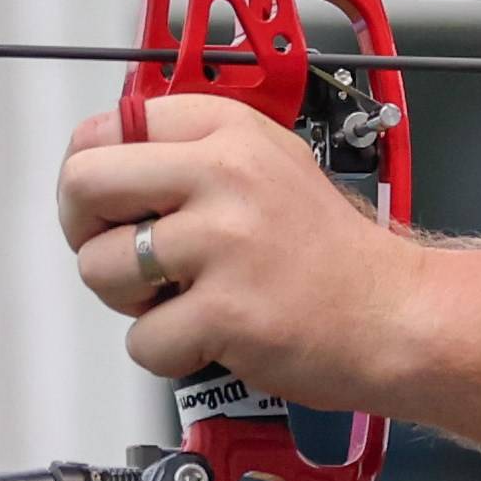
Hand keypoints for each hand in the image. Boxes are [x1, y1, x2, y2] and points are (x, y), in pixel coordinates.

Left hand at [58, 93, 431, 412]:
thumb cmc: (331, 253)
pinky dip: (168, 353)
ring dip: (128, 300)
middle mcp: (226, 174)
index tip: (113, 204)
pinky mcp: (227, 310)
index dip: (93, 175)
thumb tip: (105, 157)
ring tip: (181, 299)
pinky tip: (211, 336)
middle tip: (123, 255)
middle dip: (86, 232)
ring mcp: (225, 242)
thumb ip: (193, 152)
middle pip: (84, 184)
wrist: (397, 315)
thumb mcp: (270, 162)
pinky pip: (141, 341)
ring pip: (98, 267)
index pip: (107, 128)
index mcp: (230, 130)